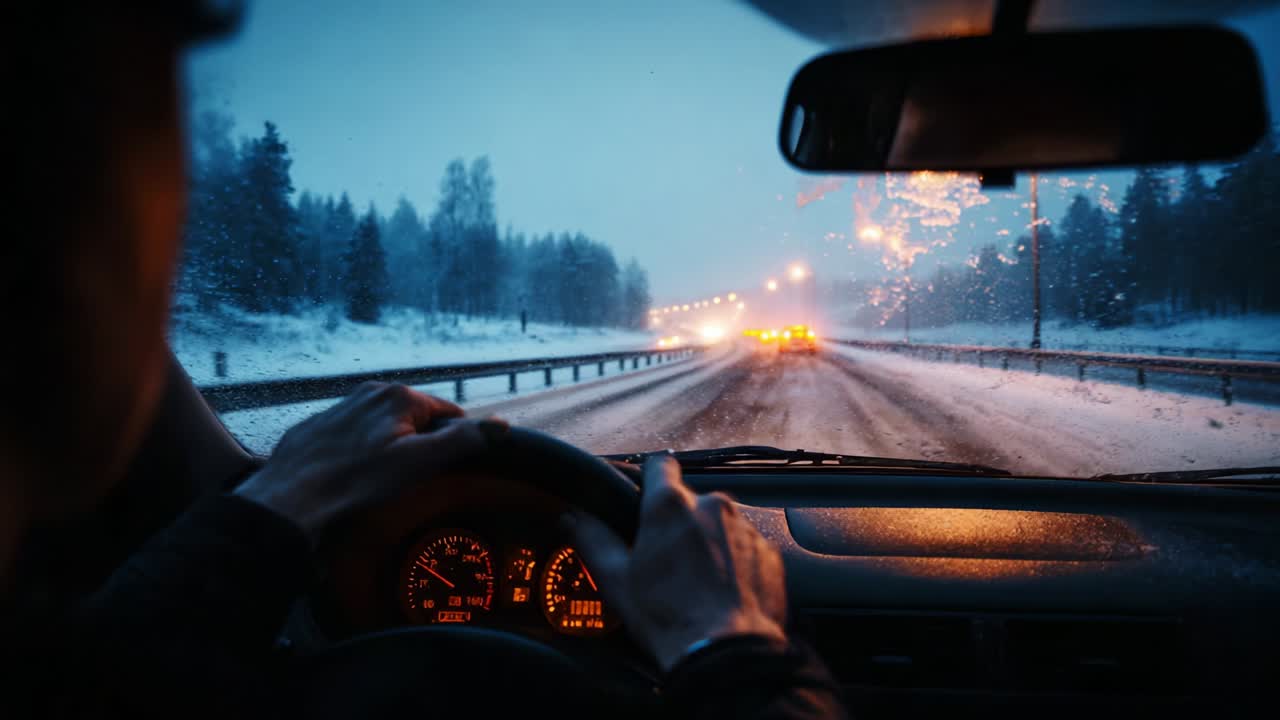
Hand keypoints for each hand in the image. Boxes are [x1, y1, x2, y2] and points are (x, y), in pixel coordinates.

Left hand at [234, 382, 501, 541]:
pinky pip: (356, 432)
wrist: (291, 496)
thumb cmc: (356, 482)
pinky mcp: (321, 423)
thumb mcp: (419, 464)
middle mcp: (373, 391)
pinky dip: (362, 449)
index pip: (449, 414)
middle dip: (420, 444)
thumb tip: (499, 425)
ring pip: (385, 424)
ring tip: (378, 478)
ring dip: (391, 446)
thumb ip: (462, 441)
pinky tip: (353, 473)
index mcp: (401, 397)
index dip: (454, 442)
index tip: (443, 467)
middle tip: (408, 477)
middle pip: (416, 417)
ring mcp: (344, 405)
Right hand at [566, 455, 786, 671]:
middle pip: (691, 502)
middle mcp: (712, 506)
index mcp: (670, 505)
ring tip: (696, 582)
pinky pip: (746, 548)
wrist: (725, 653)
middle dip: (680, 524)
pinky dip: (734, 563)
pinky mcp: (768, 553)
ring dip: (709, 543)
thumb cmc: (669, 617)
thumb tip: (574, 519)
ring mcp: (745, 528)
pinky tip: (721, 591)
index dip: (652, 477)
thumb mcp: (616, 579)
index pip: (660, 465)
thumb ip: (593, 539)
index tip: (647, 494)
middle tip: (667, 560)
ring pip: (720, 525)